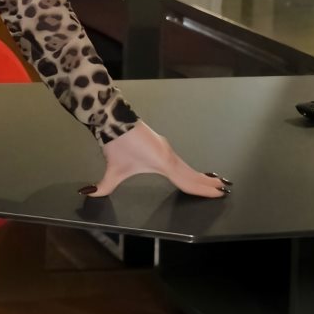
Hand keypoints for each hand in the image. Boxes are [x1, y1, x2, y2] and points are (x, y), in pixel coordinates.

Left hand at [77, 119, 229, 200]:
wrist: (114, 119)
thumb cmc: (116, 144)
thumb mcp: (112, 169)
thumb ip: (104, 185)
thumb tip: (89, 194)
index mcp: (163, 163)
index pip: (186, 181)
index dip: (201, 190)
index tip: (217, 194)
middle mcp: (169, 157)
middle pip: (191, 174)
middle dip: (206, 184)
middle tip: (223, 190)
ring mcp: (166, 150)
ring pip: (186, 167)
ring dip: (200, 176)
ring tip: (213, 183)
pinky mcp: (161, 146)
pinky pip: (180, 162)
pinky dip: (189, 169)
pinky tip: (190, 172)